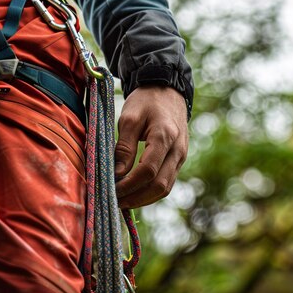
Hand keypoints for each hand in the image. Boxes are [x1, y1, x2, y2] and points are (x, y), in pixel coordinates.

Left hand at [114, 86, 188, 207]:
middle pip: (159, 185)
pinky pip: (166, 182)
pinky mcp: (178, 160)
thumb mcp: (129, 118)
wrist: (167, 91)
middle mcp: (177, 150)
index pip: (148, 171)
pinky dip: (150, 192)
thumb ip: (124, 147)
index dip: (129, 185)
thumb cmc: (146, 101)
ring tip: (122, 201)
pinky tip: (133, 193)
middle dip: (136, 198)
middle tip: (113, 201)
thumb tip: (116, 175)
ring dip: (143, 199)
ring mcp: (181, 157)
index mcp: (165, 137)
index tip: (111, 190)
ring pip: (165, 188)